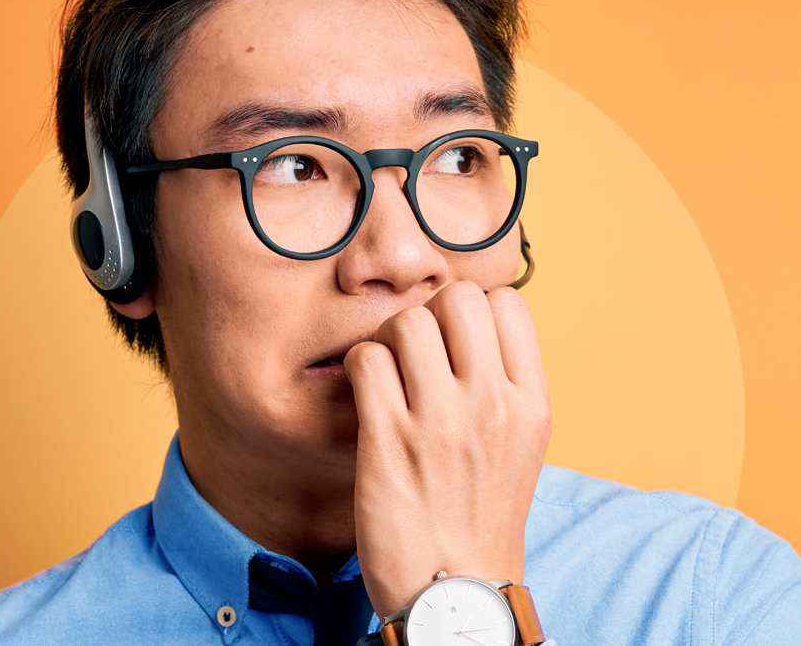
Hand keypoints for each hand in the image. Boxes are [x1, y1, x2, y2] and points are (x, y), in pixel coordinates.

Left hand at [344, 281, 550, 620]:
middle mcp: (493, 405)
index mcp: (531, 403)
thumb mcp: (522, 445)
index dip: (473, 308)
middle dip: (429, 313)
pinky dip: (358, 366)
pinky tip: (367, 393)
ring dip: (387, 339)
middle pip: (456, 297)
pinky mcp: (389, 440)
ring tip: (387, 372)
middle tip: (415, 349)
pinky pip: (366, 360)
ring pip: (407, 321)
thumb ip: (505, 383)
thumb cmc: (482, 515)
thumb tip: (471, 326)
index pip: (508, 301)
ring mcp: (441, 422)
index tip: (454, 337)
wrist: (456, 592)